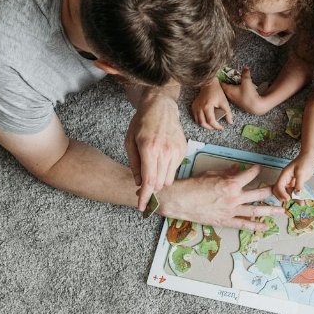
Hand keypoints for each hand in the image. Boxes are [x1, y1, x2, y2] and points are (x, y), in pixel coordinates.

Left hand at [124, 93, 186, 210]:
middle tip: (142, 188)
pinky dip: (166, 170)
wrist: (161, 107)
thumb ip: (134, 164)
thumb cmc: (142, 123)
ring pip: (169, 179)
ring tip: (151, 171)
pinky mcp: (183, 150)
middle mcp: (165, 151)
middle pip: (159, 183)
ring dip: (159, 181)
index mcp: (149, 149)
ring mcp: (176, 151)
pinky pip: (175, 169)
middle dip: (150, 189)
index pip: (149, 180)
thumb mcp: (130, 141)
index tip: (141, 207)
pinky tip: (160, 159)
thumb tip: (138, 183)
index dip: (144, 196)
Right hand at [159, 164, 284, 229]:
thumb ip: (227, 172)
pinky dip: (255, 226)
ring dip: (269, 211)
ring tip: (281, 211)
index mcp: (230, 183)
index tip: (259, 169)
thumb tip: (238, 169)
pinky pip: (243, 224)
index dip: (256, 170)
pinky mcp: (225, 221)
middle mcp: (234, 198)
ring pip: (255, 211)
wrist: (180, 201)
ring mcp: (230, 211)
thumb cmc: (193, 185)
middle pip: (258, 194)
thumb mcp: (211, 174)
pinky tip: (265, 227)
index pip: (250, 175)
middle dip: (271, 191)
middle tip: (280, 191)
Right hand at [191, 80, 232, 130]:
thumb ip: (228, 113)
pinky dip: (200, 120)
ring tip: (211, 125)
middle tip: (216, 127)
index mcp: (207, 106)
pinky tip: (206, 119)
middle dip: (210, 127)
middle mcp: (200, 107)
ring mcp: (195, 107)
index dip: (216, 126)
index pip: (211, 121)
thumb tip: (230, 122)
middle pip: (203, 123)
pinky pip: (195, 116)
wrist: (209, 84)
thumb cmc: (217, 92)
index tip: (221, 128)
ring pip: (198, 121)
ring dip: (204, 125)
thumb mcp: (224, 102)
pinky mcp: (193, 106)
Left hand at [221, 67, 266, 114]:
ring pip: (228, 90)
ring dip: (230, 85)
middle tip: (228, 74)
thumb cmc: (249, 95)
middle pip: (224, 86)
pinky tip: (239, 87)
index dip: (220, 77)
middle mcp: (229, 95)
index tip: (221, 72)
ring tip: (234, 80)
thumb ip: (245, 73)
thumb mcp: (247, 81)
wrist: (255, 106)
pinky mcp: (237, 101)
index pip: (221, 82)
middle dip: (226, 80)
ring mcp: (233, 99)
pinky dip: (234, 89)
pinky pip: (233, 94)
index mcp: (228, 90)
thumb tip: (245, 68)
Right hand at [273, 154, 313, 201]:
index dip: (281, 193)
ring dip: (292, 199)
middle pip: (279, 191)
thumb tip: (297, 193)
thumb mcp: (301, 172)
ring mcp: (290, 183)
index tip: (288, 199)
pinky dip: (297, 197)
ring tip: (300, 203)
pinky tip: (302, 201)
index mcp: (284, 175)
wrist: (309, 158)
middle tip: (291, 203)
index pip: (278, 186)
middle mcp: (285, 180)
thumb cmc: (304, 162)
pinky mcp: (295, 185)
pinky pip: (294, 193)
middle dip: (284, 198)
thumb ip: (299, 183)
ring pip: (287, 194)